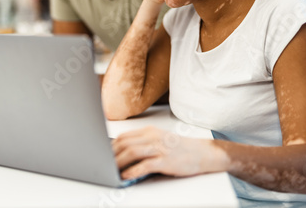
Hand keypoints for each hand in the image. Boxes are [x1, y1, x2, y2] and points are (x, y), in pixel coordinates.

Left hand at [112, 126, 226, 179]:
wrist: (202, 153)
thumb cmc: (180, 149)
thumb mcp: (159, 140)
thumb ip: (143, 143)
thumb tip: (123, 153)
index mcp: (150, 131)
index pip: (124, 136)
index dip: (111, 146)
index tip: (103, 155)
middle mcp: (153, 137)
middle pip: (125, 143)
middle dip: (111, 155)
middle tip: (103, 164)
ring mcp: (160, 148)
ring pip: (132, 152)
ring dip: (118, 162)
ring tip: (111, 171)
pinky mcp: (165, 160)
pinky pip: (145, 165)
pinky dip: (133, 170)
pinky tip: (126, 175)